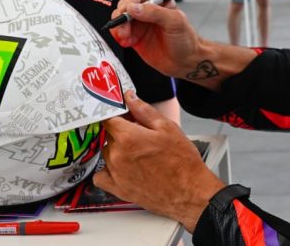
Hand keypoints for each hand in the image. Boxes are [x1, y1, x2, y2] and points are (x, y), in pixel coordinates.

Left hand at [95, 91, 224, 230]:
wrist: (189, 192)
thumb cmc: (182, 162)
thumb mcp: (167, 128)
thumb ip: (143, 110)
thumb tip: (129, 97)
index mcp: (128, 137)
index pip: (108, 118)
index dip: (117, 114)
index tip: (123, 116)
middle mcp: (117, 155)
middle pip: (109, 135)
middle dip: (121, 132)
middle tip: (140, 137)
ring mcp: (115, 174)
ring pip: (106, 153)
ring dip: (117, 150)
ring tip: (138, 155)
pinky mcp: (118, 189)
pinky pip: (100, 176)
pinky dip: (107, 171)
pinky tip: (121, 168)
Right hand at [109, 0, 201, 79]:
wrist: (185, 62)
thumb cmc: (186, 39)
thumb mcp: (176, 22)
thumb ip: (155, 12)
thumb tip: (133, 7)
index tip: (131, 8)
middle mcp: (147, 8)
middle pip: (126, 1)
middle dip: (123, 13)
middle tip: (126, 25)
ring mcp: (139, 22)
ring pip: (119, 16)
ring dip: (118, 25)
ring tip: (125, 36)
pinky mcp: (133, 36)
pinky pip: (118, 31)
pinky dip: (117, 35)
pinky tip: (126, 42)